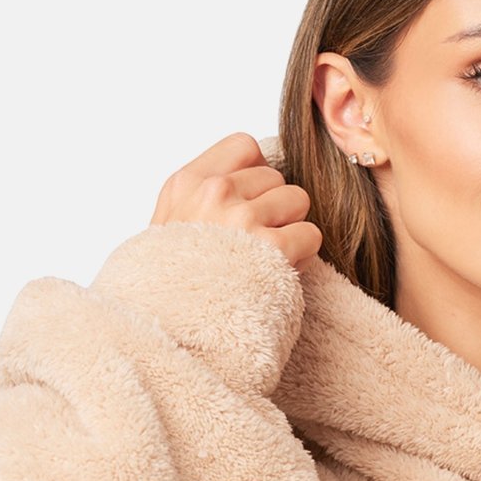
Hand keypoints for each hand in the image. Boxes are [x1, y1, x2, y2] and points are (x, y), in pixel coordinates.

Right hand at [150, 131, 322, 272]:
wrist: (169, 333)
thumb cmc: (172, 288)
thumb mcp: (169, 228)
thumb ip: (202, 197)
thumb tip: (254, 173)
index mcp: (185, 183)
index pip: (245, 147)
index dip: (258, 174)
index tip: (250, 203)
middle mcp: (213, 192)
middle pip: (276, 177)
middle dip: (274, 209)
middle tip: (256, 245)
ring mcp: (242, 218)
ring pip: (298, 200)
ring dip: (290, 230)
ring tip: (266, 259)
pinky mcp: (272, 248)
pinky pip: (311, 233)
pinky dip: (302, 256)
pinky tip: (279, 273)